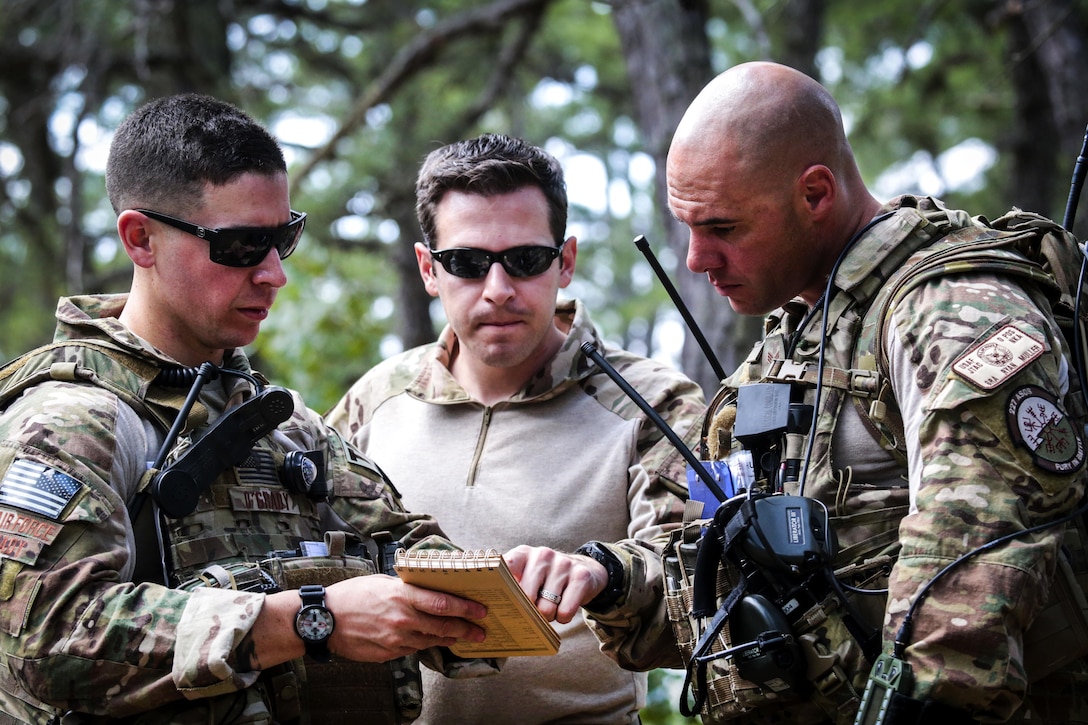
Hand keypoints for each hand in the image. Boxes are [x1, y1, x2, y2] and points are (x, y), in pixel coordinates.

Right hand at [323, 574, 487, 661]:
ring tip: (460, 636)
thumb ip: (407, 588)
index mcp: (402, 596)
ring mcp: (396, 639)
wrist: (324, 620)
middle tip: (480, 632)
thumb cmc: (352, 595)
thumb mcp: (383, 583)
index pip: (443, 604)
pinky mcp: (388, 653)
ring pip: (431, 641)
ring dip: (448, 638)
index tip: (480, 610)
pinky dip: (424, 644)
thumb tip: (429, 590)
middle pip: (443, 626)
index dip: (465, 609)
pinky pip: (413, 649)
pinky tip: (430, 640)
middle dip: (466, 629)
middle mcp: (403, 619)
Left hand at [504, 545, 608, 623]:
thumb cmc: (547, 579)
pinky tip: (563, 609)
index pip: (504, 570)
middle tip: (534, 611)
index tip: (503, 604)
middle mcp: (542, 555)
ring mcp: (563, 564)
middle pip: (526, 597)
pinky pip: (565, 611)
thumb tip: (492, 606)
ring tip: (551, 609)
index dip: (503, 590)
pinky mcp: (581, 576)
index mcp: (523, 554)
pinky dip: (563, 618)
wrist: (585, 570)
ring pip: (547, 608)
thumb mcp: (527, 574)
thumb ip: (510, 585)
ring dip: (548, 616)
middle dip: (530, 612)